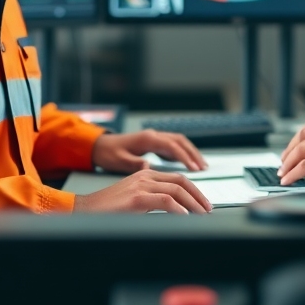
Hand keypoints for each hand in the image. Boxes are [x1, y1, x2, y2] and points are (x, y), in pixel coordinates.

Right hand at [72, 169, 211, 213]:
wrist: (84, 210)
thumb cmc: (107, 209)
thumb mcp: (134, 200)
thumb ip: (152, 200)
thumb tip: (174, 210)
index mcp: (145, 174)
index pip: (177, 179)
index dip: (193, 190)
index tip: (202, 203)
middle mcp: (145, 176)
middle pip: (180, 181)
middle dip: (198, 195)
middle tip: (208, 209)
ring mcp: (141, 185)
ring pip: (176, 190)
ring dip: (193, 203)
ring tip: (201, 215)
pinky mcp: (137, 198)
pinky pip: (165, 201)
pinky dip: (179, 209)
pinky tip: (185, 217)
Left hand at [91, 130, 206, 173]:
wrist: (101, 145)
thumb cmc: (109, 153)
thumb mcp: (119, 161)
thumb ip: (134, 164)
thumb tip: (148, 167)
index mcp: (147, 139)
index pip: (171, 146)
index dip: (184, 157)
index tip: (194, 169)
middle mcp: (153, 135)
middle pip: (180, 141)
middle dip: (193, 154)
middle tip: (203, 168)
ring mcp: (155, 138)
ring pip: (179, 142)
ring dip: (191, 152)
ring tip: (201, 166)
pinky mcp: (155, 143)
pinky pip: (174, 146)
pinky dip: (184, 153)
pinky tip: (188, 163)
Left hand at [278, 114, 304, 189]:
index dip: (303, 134)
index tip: (297, 143)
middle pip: (304, 133)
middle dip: (291, 146)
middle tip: (285, 158)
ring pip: (300, 149)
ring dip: (288, 161)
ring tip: (283, 171)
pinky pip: (303, 167)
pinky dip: (292, 173)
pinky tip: (288, 180)